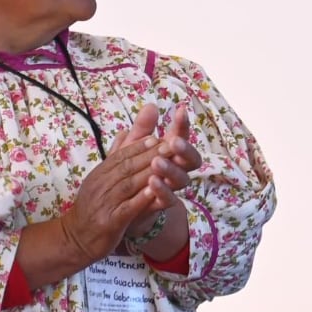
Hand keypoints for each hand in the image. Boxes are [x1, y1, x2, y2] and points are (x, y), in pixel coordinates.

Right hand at [58, 112, 178, 267]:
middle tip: (170, 145)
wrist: (74, 238)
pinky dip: (141, 199)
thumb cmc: (93, 207)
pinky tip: (155, 191)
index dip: (139, 146)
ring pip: (128, 184)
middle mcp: (100, 186)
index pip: (120, 156)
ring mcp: (104, 204)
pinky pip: (127, 208)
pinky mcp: (109, 222)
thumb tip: (125, 130)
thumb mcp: (100, 180)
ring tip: (167, 163)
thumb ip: (116, 157)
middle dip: (149, 155)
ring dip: (148, 173)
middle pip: (126, 167)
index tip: (157, 137)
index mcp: (99, 174)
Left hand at [126, 104, 199, 237]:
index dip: (183, 124)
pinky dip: (162, 190)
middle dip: (184, 149)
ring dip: (171, 170)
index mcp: (170, 152)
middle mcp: (176, 169)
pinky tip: (151, 182)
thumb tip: (151, 105)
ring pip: (181, 179)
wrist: (119, 206)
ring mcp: (171, 187)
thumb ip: (142, 129)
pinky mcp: (161, 204)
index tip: (180, 110)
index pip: (181, 136)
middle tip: (173, 141)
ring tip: (156, 162)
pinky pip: (168, 199)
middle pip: (192, 159)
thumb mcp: (132, 148)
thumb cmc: (130, 172)